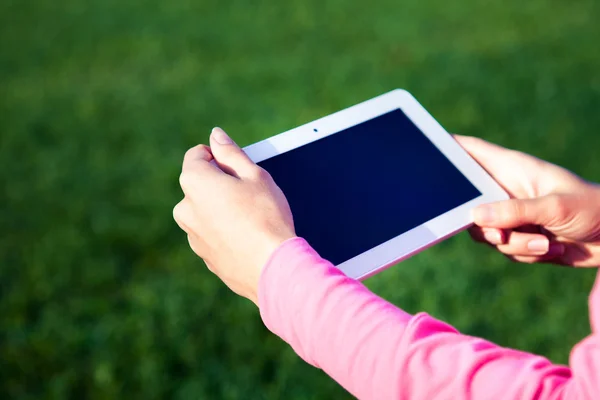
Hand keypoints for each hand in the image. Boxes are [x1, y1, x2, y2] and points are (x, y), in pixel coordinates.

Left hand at [173, 128, 295, 303]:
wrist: (272, 268)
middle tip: (250, 193)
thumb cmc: (266, 216)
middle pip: (200, 184)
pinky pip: (212, 234)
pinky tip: (249, 237)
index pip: (197, 155)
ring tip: (252, 218)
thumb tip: (215, 135)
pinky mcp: (204, 256)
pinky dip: (225, 231)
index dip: (220, 155)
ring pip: (205, 210)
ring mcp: (192, 235)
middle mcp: (185, 208)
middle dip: (220, 183)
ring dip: (222, 208)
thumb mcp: (254, 175)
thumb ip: (231, 152)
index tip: (239, 167)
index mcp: (194, 182)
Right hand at [455, 135, 599, 266]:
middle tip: (504, 233)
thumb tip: (472, 217)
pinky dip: (526, 254)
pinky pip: (504, 249)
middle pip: (466, 203)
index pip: (468, 151)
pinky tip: (551, 248)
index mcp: (511, 168)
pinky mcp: (519, 236)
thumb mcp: (554, 207)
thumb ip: (513, 211)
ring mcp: (510, 214)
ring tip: (546, 242)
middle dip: (485, 224)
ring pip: (485, 233)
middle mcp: (505, 190)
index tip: (422, 154)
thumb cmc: (594, 209)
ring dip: (514, 245)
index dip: (444, 149)